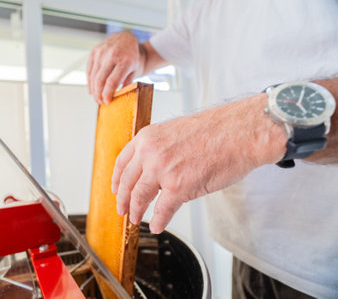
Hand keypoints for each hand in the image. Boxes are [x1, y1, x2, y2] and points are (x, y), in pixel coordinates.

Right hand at [87, 31, 144, 103]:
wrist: (126, 38)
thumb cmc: (131, 56)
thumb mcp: (135, 69)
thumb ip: (128, 83)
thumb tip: (119, 96)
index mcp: (125, 61)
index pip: (112, 82)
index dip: (107, 94)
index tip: (106, 102)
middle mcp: (112, 55)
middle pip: (100, 80)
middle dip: (99, 94)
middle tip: (100, 102)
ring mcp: (101, 52)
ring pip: (93, 76)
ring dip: (93, 89)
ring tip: (96, 97)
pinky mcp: (94, 51)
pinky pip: (89, 69)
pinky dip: (89, 81)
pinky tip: (92, 89)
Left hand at [111, 94, 285, 233]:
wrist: (240, 132)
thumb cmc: (216, 130)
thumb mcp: (175, 131)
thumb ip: (159, 148)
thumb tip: (153, 169)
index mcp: (147, 137)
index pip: (122, 161)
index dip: (117, 179)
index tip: (116, 189)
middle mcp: (150, 152)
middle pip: (127, 182)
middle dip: (123, 199)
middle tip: (122, 209)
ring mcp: (163, 170)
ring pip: (140, 197)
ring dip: (136, 212)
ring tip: (136, 219)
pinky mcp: (178, 186)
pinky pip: (162, 210)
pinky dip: (158, 221)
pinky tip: (157, 225)